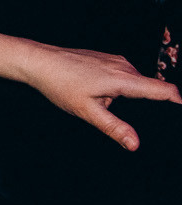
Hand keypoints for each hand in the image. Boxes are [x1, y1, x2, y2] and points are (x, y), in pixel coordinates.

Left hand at [0, 29, 179, 150]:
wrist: (37, 61)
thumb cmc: (59, 84)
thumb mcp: (87, 110)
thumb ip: (113, 127)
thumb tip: (135, 144)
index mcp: (124, 78)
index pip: (164, 90)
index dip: (178, 104)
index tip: (181, 118)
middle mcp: (124, 66)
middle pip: (152, 88)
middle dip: (155, 105)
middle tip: (152, 125)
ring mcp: (115, 61)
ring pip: (136, 82)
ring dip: (135, 97)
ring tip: (123, 112)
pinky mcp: (106, 60)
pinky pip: (124, 76)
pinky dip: (124, 89)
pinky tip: (108, 99)